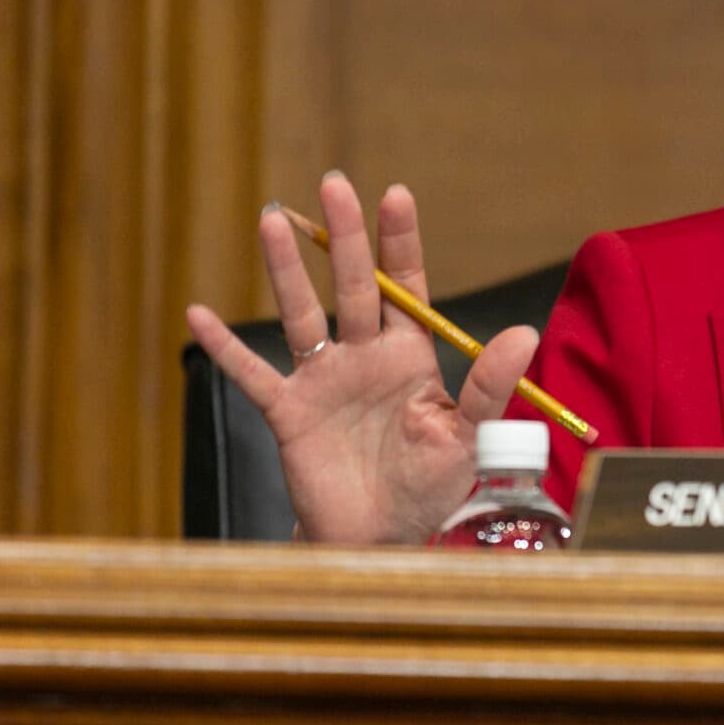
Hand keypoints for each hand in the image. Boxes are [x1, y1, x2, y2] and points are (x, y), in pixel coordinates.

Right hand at [184, 172, 539, 544]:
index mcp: (411, 357)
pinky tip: (197, 314)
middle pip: (351, 285)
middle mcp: (364, 357)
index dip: (399, 242)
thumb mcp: (469, 438)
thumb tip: (526, 333)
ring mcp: (323, 381)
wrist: (384, 540)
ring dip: (286, 270)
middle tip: (335, 183)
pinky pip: (252, 374)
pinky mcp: (290, 413)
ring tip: (273, 219)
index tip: (396, 194)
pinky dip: (225, 347)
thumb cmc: (432, 490)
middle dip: (344, 237)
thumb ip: (489, 386)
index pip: (404, 286)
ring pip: (301, 314)